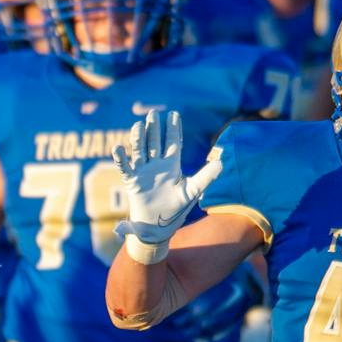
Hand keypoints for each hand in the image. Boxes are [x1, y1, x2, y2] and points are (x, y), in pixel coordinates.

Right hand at [112, 109, 214, 264]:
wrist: (157, 228)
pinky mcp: (131, 181)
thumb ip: (206, 176)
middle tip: (153, 113)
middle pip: (155, 142)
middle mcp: (156, 165)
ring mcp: (143, 172)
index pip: (173, 142)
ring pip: (140, 150)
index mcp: (172, 166)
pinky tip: (118, 148)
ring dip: (138, 138)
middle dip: (154, 128)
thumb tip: (222, 162)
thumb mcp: (193, 191)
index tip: (173, 114)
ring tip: (138, 125)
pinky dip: (121, 158)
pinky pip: (125, 167)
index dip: (173, 128)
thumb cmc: (176, 210)